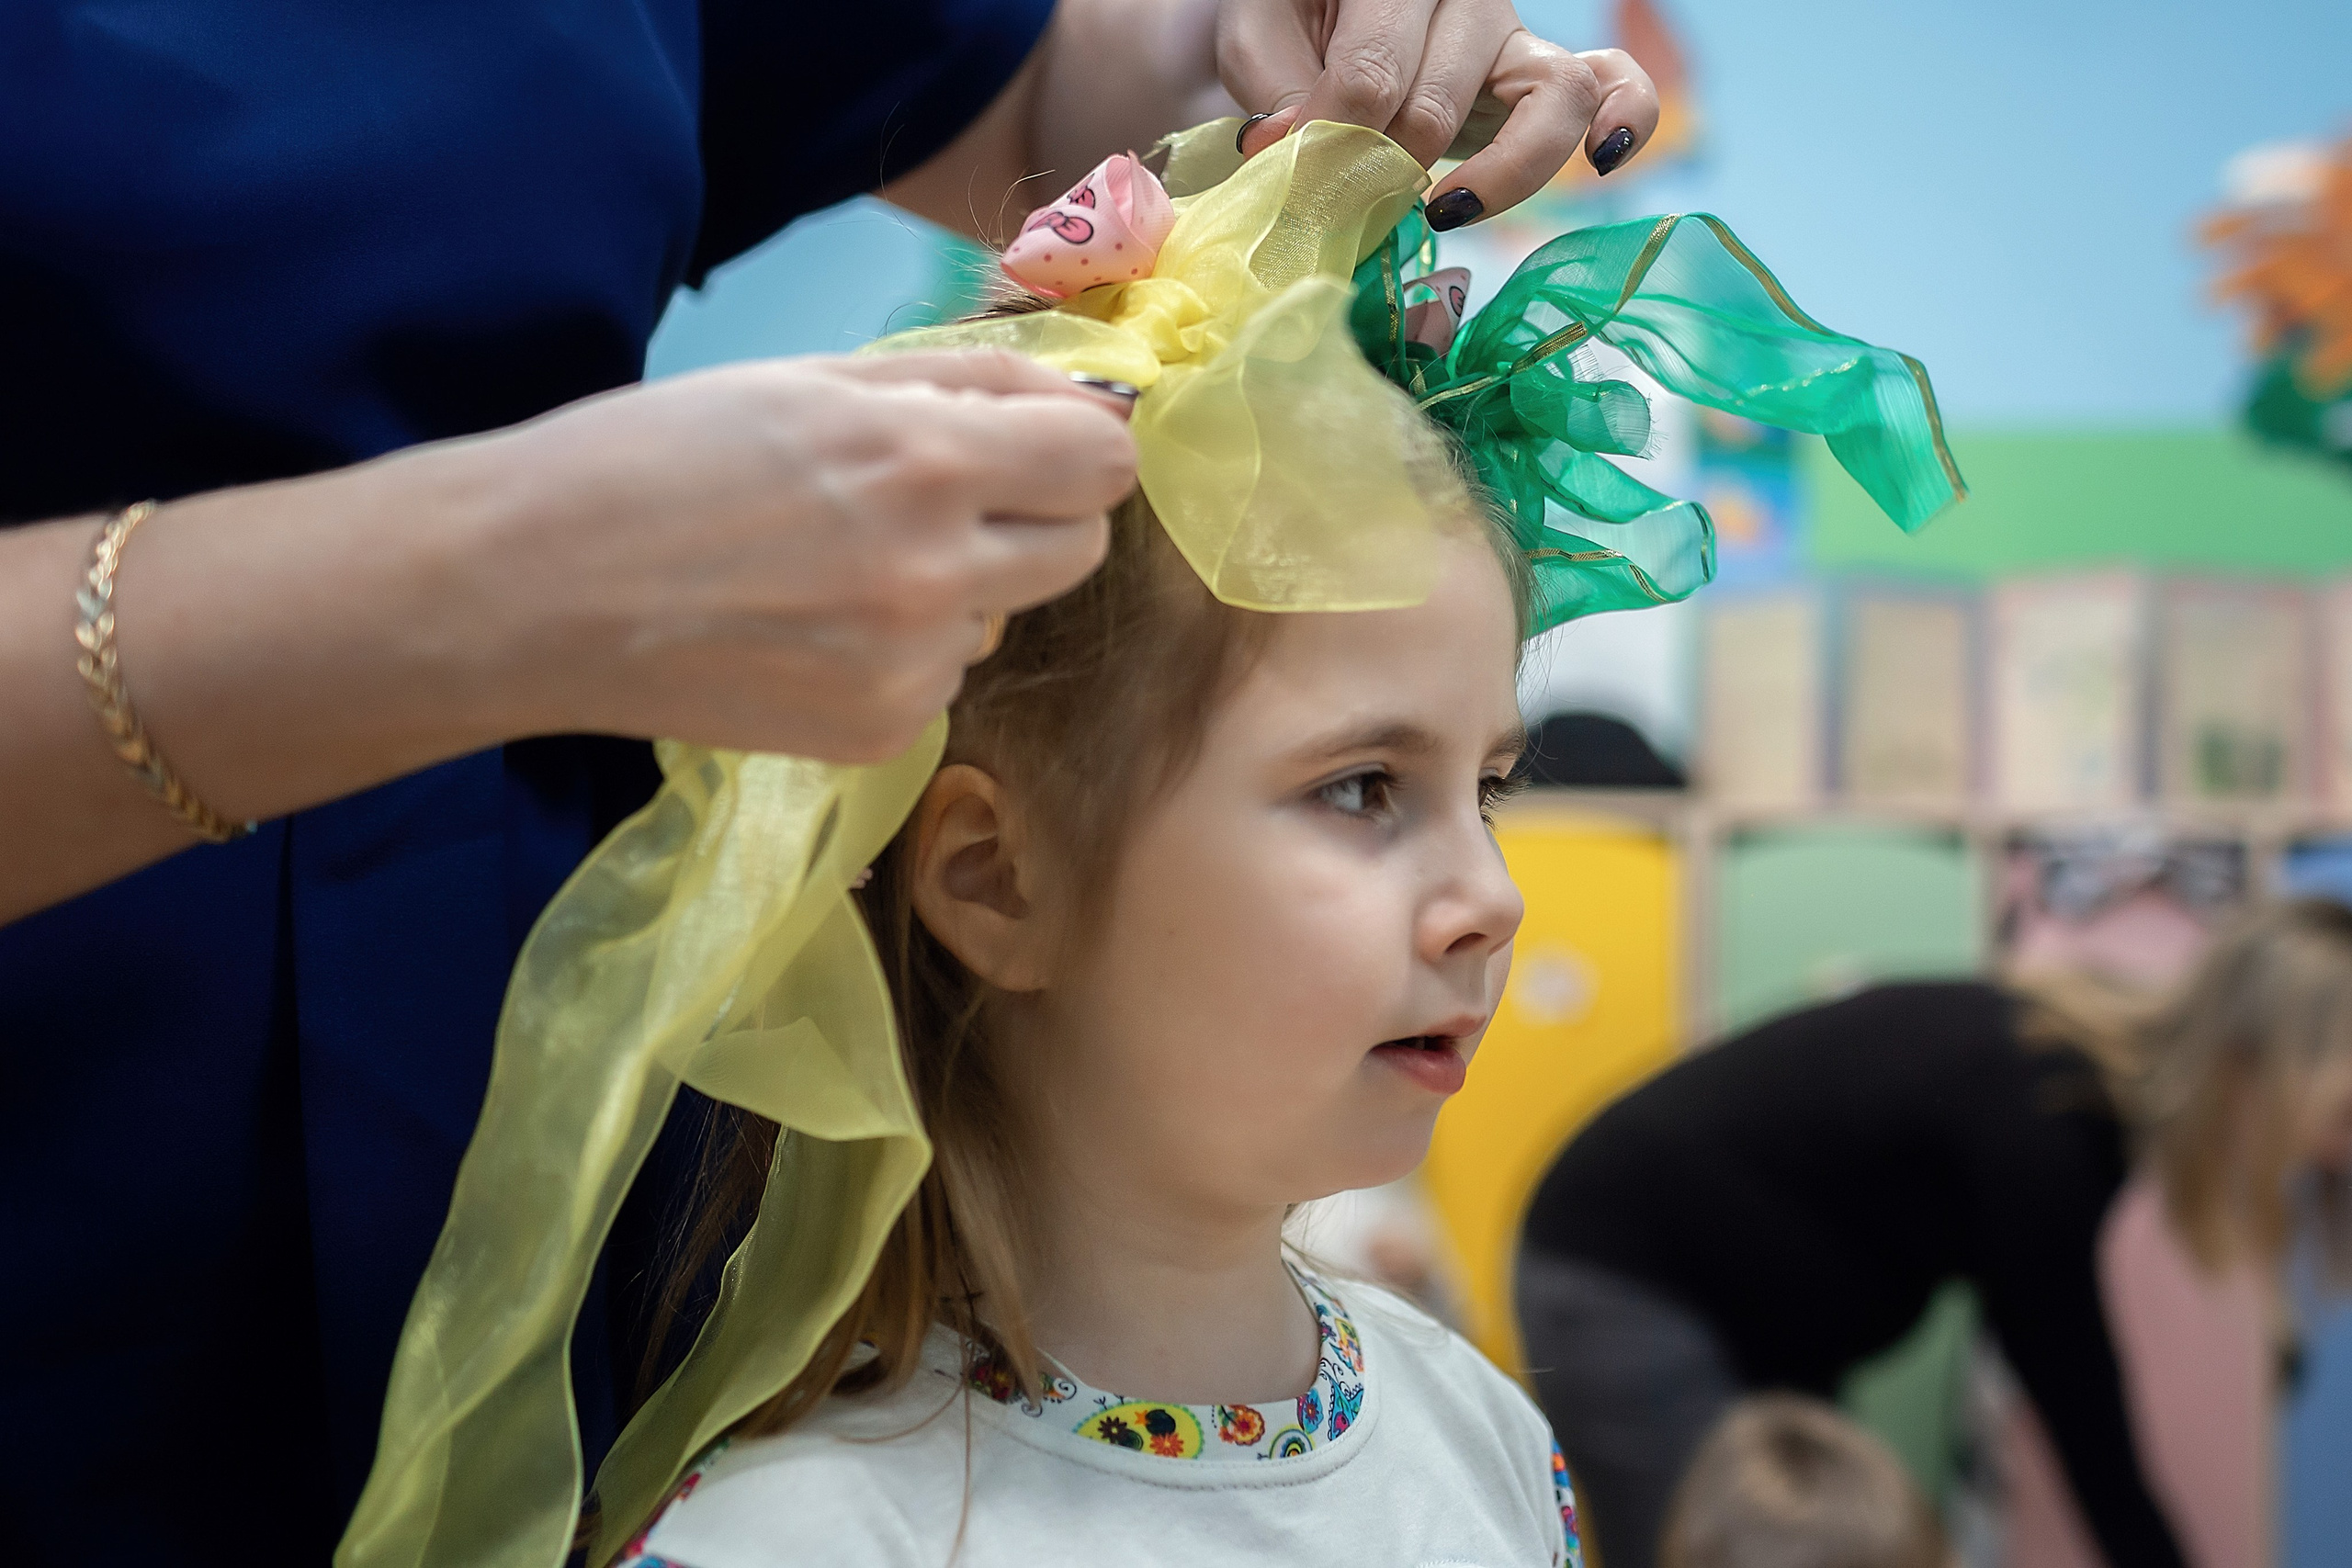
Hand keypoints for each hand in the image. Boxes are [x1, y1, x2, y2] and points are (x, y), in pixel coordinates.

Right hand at [482, 350, 1135, 761]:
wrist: (532, 591)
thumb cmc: (656, 456)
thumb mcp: (809, 381)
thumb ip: (957, 384)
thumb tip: (1077, 393)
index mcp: (925, 461)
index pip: (1103, 461)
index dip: (1078, 443)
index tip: (1040, 442)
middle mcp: (938, 573)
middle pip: (1084, 546)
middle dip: (1039, 514)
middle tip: (948, 497)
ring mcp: (913, 667)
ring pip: (1007, 615)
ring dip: (963, 585)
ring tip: (839, 564)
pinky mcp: (880, 732)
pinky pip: (945, 675)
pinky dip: (904, 649)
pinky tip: (810, 626)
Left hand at [1216, 0, 1658, 227]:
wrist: (1322, 15)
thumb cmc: (1292, 24)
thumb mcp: (1259, 40)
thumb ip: (1274, 90)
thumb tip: (1292, 148)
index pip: (1374, 71)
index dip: (1333, 141)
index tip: (1296, 176)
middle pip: (1445, 100)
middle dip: (1388, 168)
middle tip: (1346, 202)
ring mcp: (1513, 32)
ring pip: (1551, 95)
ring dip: (1499, 171)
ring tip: (1444, 209)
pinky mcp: (1543, 73)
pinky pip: (1612, 83)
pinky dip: (1624, 118)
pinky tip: (1603, 159)